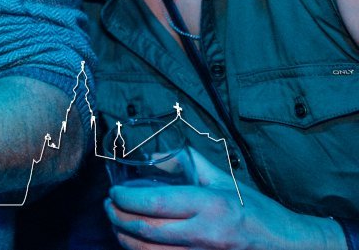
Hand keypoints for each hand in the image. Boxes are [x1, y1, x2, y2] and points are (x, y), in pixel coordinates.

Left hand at [105, 148, 342, 249]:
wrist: (289, 246)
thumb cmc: (256, 211)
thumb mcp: (224, 180)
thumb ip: (187, 164)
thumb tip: (152, 157)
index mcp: (209, 205)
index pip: (155, 203)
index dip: (126, 199)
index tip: (114, 192)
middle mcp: (205, 234)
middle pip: (145, 231)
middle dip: (118, 218)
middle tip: (108, 206)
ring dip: (124, 239)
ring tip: (116, 223)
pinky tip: (135, 243)